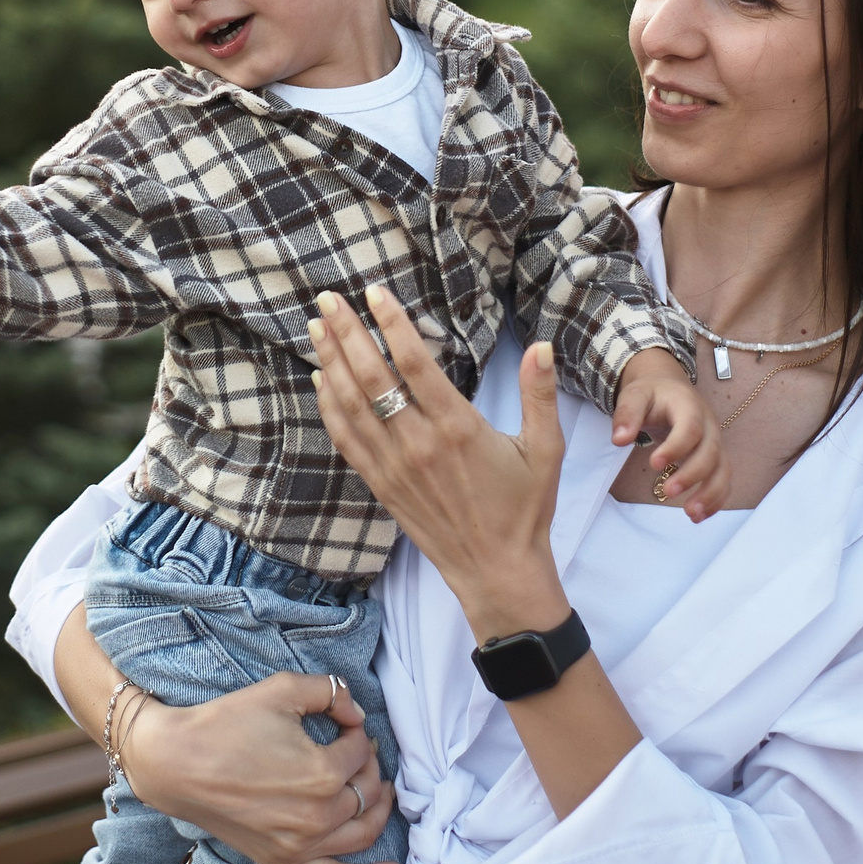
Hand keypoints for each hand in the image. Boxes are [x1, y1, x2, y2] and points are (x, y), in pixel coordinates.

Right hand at [124, 672, 400, 863]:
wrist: (176, 762)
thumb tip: (356, 711)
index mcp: (323, 773)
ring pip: (363, 832)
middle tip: (355, 748)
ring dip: (379, 809)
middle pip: (366, 790)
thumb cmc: (226, 723)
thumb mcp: (283, 689)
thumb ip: (331, 691)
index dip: (355, 730)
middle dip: (368, 765)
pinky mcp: (284, 861)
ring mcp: (301, 845)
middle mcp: (318, 816)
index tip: (341, 720)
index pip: (360, 750)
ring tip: (379, 790)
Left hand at [310, 288, 568, 642]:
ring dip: (331, 362)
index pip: (414, 363)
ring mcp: (394, 466)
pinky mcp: (381, 485)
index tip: (374, 293)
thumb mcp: (545, 450)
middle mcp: (418, 444)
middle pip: (371, 377)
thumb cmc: (523, 509)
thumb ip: (539, 395)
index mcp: (457, 428)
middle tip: (329, 299)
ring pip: (351, 405)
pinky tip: (321, 381)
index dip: (391, 324)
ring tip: (317, 327)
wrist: (496, 570)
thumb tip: (541, 345)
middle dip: (347, 333)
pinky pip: (346, 439)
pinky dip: (329, 407)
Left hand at [623, 364, 732, 521]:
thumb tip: (618, 439)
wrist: (670, 389)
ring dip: (710, 494)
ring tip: (691, 515)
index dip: (676, 447)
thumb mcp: (635, 396)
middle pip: (710, 452)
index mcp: (689, 406)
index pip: (690, 427)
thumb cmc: (652, 394)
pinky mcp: (715, 458)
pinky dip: (715, 500)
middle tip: (668, 491)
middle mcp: (708, 426)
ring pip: (722, 470)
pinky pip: (723, 480)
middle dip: (692, 474)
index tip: (654, 463)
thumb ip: (627, 414)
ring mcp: (715, 443)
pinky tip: (698, 516)